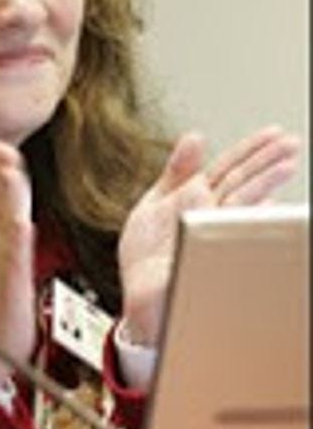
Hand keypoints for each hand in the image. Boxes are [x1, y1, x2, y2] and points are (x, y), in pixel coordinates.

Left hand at [118, 126, 299, 346]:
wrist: (137, 294)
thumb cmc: (147, 255)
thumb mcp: (156, 202)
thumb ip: (177, 171)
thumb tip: (195, 136)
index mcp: (196, 198)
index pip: (230, 169)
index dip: (251, 150)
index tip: (275, 133)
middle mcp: (209, 215)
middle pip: (242, 183)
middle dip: (267, 162)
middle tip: (291, 143)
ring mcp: (211, 236)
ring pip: (241, 205)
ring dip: (264, 185)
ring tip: (286, 166)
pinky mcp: (205, 257)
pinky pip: (227, 237)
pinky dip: (245, 222)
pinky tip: (265, 208)